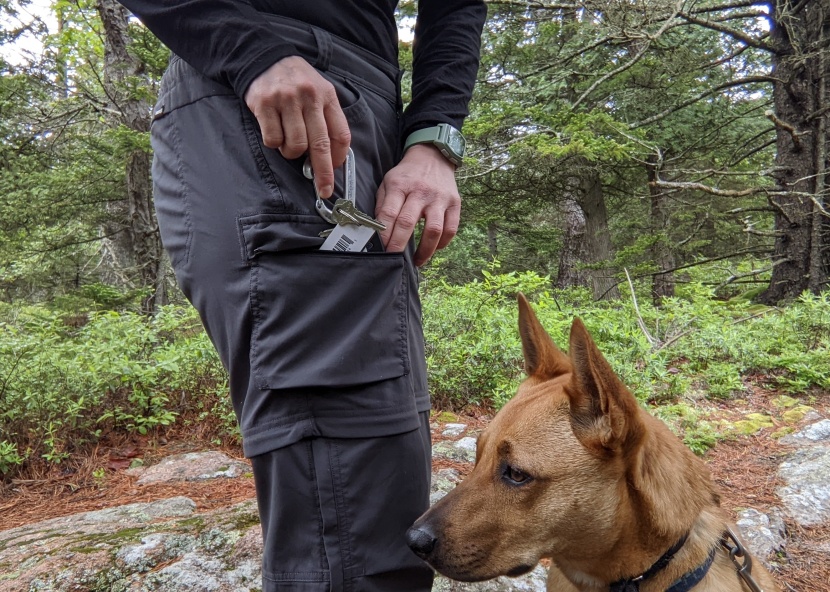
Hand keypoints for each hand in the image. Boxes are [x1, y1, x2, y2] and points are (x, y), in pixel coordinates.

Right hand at [244, 56, 350, 197]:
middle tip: (323, 190)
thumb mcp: (320, 92)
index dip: (339, 159)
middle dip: (323, 173)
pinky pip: (273, 139)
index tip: (335, 174)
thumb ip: (327, 120)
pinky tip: (274, 130)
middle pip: (320, 145)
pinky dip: (274, 143)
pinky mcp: (264, 104)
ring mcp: (286, 100)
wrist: (266, 58)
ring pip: (295, 145)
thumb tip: (331, 158)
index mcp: (327, 95)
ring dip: (292, 153)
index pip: (340, 134)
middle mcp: (308, 96)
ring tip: (289, 142)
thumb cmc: (297, 82)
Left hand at [375, 144, 460, 265]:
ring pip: (433, 229)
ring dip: (425, 250)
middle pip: (408, 222)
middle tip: (393, 260)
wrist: (433, 156)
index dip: (384, 234)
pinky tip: (433, 249)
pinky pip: (451, 228)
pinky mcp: (454, 203)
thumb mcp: (388, 182)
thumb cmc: (407, 174)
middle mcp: (420, 192)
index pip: (389, 214)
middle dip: (398, 244)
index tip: (381, 249)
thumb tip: (377, 229)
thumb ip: (382, 204)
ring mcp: (439, 198)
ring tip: (417, 261)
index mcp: (400, 186)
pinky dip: (442, 243)